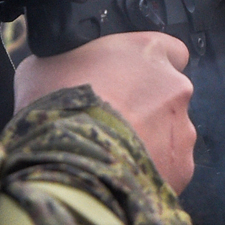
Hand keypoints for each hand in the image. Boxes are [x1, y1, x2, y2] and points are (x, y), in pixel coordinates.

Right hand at [13, 32, 196, 192]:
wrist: (68, 164)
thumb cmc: (55, 110)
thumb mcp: (43, 67)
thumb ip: (69, 63)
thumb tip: (62, 71)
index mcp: (147, 52)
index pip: (168, 50)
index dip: (147, 67)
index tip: (130, 80)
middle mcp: (174, 86)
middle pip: (167, 96)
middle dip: (145, 109)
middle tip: (111, 123)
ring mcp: (181, 129)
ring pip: (170, 134)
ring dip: (148, 141)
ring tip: (111, 153)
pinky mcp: (181, 167)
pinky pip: (168, 168)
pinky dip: (150, 171)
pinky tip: (121, 174)